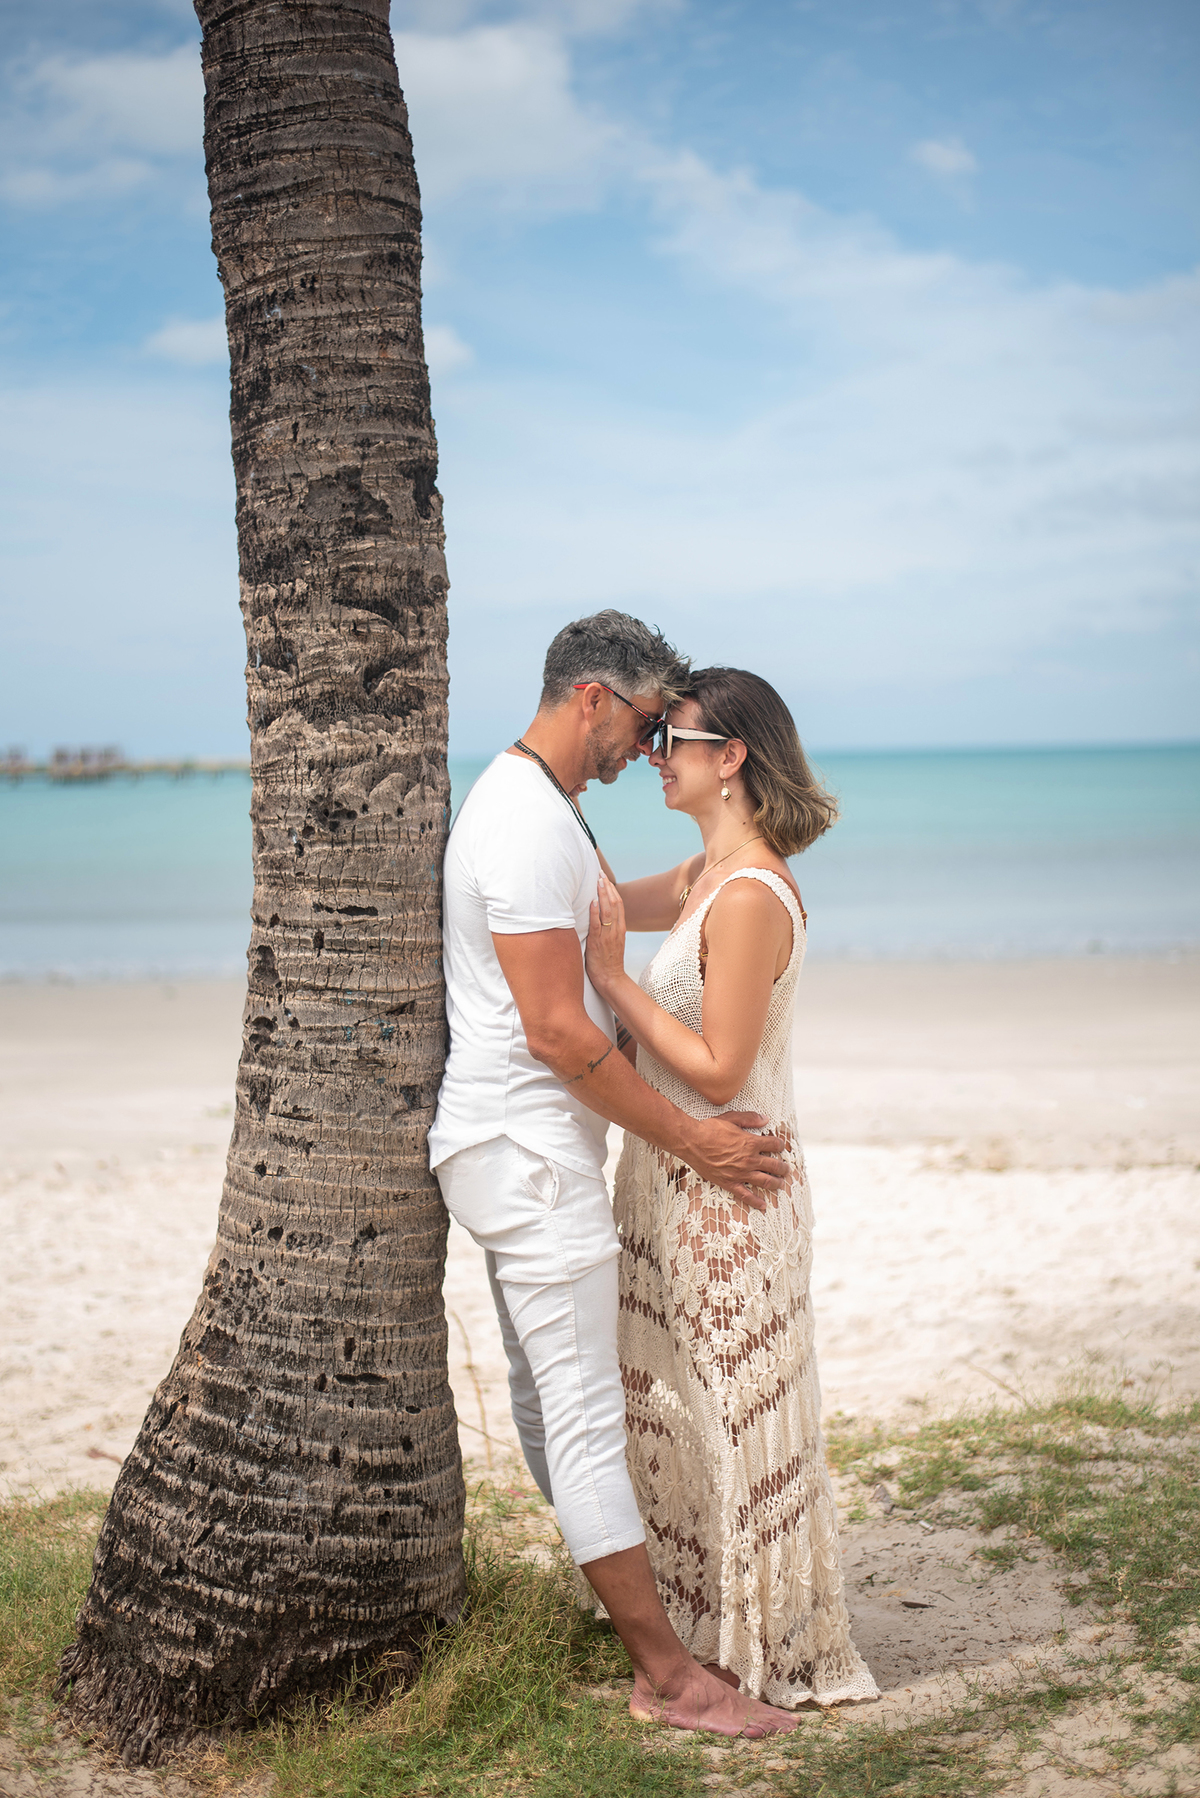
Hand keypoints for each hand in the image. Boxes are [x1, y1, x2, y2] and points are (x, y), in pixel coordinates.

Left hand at [586, 873, 626, 997]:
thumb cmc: (608, 963)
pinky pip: (597, 925)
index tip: (605, 879)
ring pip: (608, 910)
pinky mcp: (598, 943)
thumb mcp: (611, 943)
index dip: (612, 890)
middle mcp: (616, 930)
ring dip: (602, 894)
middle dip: (607, 887)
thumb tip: (598, 918)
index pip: (619, 904)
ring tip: (597, 881)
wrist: (611, 980)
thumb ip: (608, 930)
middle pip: (614, 903)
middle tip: (600, 873)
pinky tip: (592, 902)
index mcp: (620, 929)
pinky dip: (595, 912)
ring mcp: (608, 936)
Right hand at [681, 1112, 788, 1212]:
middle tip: (786, 1169)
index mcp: (751, 1143)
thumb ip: (750, 1118)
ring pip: (765, 1181)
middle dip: (783, 1168)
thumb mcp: (732, 1118)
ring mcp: (740, 1173)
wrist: (692, 1142)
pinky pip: (746, 1195)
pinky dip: (756, 1201)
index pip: (773, 1145)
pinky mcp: (730, 1183)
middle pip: (774, 1165)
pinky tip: (763, 1205)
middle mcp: (749, 1160)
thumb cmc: (710, 1129)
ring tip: (781, 1184)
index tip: (780, 1146)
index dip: (779, 1145)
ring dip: (776, 1183)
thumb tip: (765, 1119)